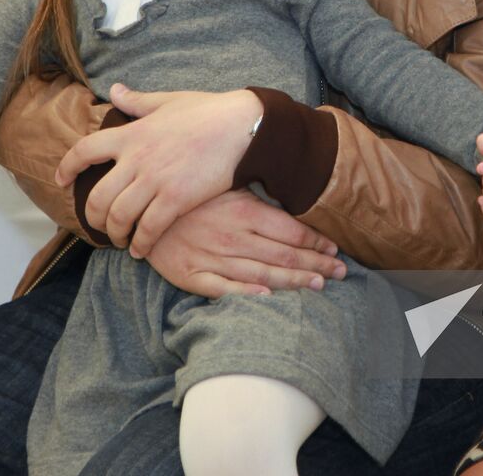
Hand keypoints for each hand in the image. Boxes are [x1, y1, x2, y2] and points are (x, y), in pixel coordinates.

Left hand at [55, 85, 263, 257]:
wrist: (240, 126)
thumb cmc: (208, 111)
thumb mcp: (168, 101)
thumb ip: (138, 101)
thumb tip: (115, 90)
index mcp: (131, 133)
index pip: (84, 150)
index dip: (67, 168)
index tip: (61, 181)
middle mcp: (136, 159)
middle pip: (96, 197)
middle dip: (93, 218)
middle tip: (100, 225)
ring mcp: (155, 180)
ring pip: (118, 217)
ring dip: (115, 234)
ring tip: (122, 240)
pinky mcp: (176, 199)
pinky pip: (148, 229)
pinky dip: (141, 243)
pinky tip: (142, 249)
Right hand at [147, 190, 347, 297]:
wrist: (141, 205)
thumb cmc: (191, 192)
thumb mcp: (227, 183)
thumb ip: (258, 194)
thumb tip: (293, 195)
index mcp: (243, 210)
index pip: (290, 230)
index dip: (316, 241)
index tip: (335, 248)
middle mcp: (231, 235)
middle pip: (283, 255)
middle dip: (315, 264)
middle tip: (341, 271)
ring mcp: (211, 257)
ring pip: (261, 274)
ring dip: (293, 281)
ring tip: (320, 285)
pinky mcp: (191, 274)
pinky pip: (224, 288)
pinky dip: (248, 295)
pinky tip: (270, 298)